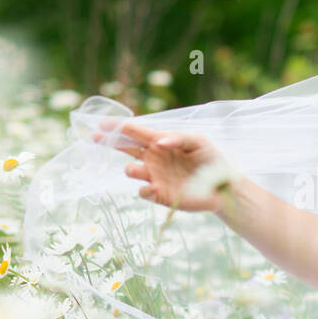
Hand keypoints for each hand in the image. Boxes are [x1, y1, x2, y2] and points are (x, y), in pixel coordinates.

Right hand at [93, 119, 229, 212]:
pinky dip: (144, 190)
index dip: (118, 127)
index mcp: (160, 142)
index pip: (136, 132)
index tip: (101, 123)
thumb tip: (158, 142)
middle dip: (111, 143)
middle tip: (94, 138)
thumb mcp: (198, 141)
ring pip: (132, 171)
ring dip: (130, 169)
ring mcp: (154, 176)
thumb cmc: (210, 159)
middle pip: (126, 149)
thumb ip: (178, 138)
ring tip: (133, 169)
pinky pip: (144, 192)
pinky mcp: (160, 195)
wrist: (222, 186)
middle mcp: (153, 158)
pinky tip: (150, 187)